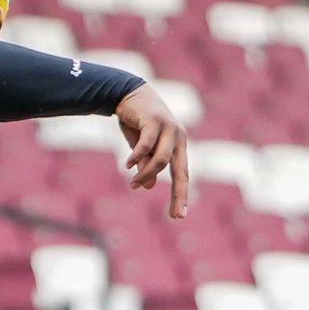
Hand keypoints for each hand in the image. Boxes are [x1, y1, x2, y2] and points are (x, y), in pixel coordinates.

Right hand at [115, 83, 188, 219]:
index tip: (179, 216)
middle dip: (179, 193)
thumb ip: (146, 165)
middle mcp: (178, 137)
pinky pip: (147, 144)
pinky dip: (137, 156)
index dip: (181, 194)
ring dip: (147, 174)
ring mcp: (168, 128)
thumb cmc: (135, 121)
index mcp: (178, 145)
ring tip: (133, 184)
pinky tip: (127, 165)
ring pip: (162, 159)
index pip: (182, 174)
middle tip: (176, 215)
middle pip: (181, 171)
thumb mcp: (140, 147)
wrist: (126, 93)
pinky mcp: (155, 120)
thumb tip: (149, 187)